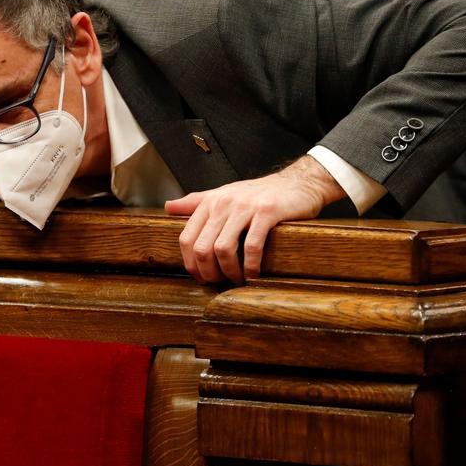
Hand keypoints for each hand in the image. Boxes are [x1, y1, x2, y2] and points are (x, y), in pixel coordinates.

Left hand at [163, 155, 345, 283]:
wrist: (298, 183)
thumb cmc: (258, 194)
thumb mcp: (223, 194)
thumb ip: (195, 202)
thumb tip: (167, 207)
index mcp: (209, 202)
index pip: (186, 238)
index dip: (190, 263)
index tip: (201, 277)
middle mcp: (223, 203)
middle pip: (202, 248)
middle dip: (209, 272)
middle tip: (220, 282)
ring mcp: (245, 207)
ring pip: (223, 249)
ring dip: (229, 271)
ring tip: (238, 279)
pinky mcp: (267, 212)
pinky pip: (252, 246)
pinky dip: (250, 266)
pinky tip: (253, 274)